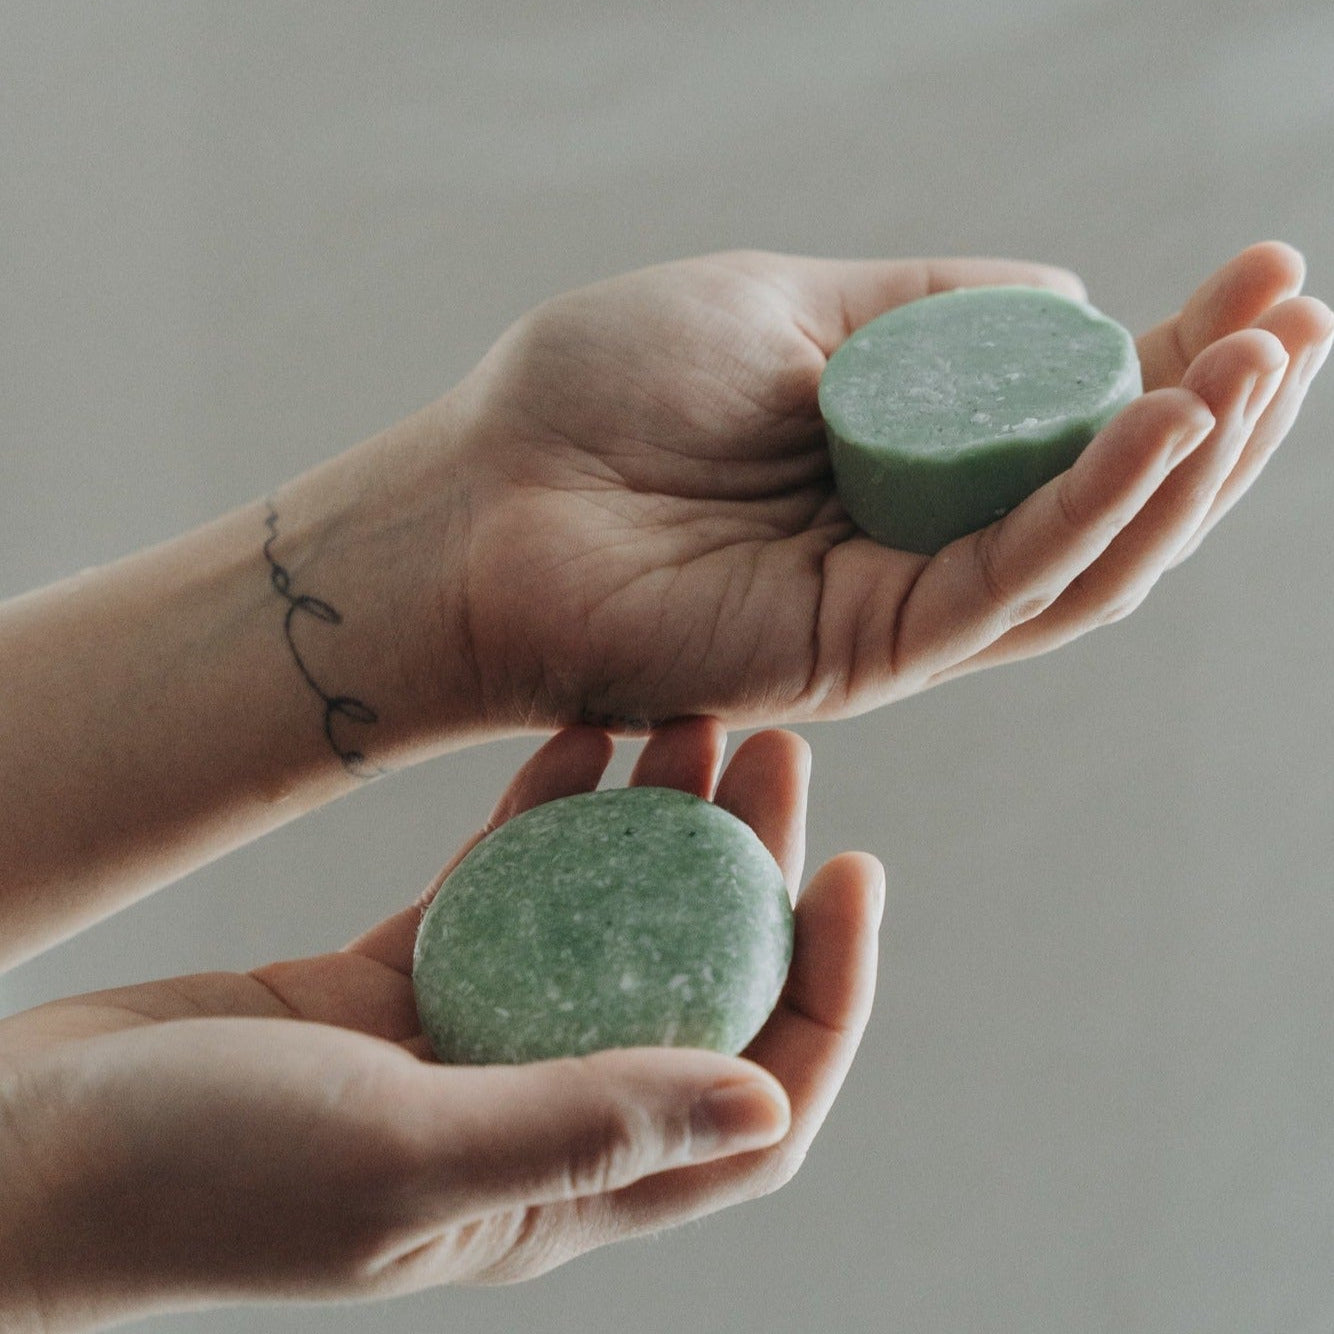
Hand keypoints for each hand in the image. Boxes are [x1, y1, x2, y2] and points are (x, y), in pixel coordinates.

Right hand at [0, 718, 881, 1328]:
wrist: (27, 1143)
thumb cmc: (193, 1178)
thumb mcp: (402, 1160)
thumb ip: (582, 1129)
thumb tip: (768, 1099)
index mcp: (563, 1185)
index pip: (754, 1103)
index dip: (829, 992)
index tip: (855, 870)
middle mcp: (536, 1109)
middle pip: (695, 987)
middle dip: (758, 873)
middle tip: (782, 749)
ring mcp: (472, 1035)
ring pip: (609, 921)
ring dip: (662, 826)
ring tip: (701, 717)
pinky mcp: (403, 976)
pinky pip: (508, 882)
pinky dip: (550, 812)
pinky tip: (585, 733)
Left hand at [442, 243, 1331, 725]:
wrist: (480, 499)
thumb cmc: (596, 398)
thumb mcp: (782, 307)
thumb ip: (921, 312)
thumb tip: (1065, 297)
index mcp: (896, 460)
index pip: (1072, 420)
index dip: (1179, 355)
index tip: (1266, 275)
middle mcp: (910, 545)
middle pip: (1103, 501)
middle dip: (1219, 415)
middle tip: (1308, 319)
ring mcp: (892, 610)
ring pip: (1083, 559)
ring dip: (1189, 466)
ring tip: (1271, 364)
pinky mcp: (861, 654)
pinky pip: (1006, 585)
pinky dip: (1095, 507)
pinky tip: (1172, 423)